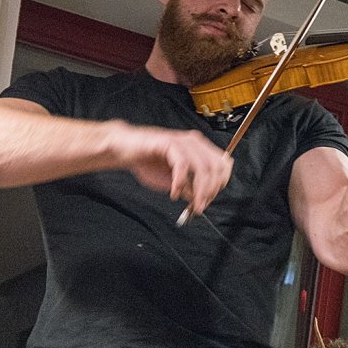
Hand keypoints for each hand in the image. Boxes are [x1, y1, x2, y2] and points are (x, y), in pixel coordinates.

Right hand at [113, 122, 234, 216]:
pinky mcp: (168, 143)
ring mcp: (182, 141)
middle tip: (200, 206)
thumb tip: (201, 200)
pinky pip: (182, 164)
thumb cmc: (148, 163)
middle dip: (210, 191)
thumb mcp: (174, 181)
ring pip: (202, 167)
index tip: (208, 201)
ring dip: (200, 190)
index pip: (222, 165)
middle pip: (216, 168)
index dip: (220, 185)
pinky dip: (180, 182)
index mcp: (199, 149)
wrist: (124, 150)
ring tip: (193, 205)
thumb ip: (189, 188)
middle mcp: (194, 142)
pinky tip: (173, 193)